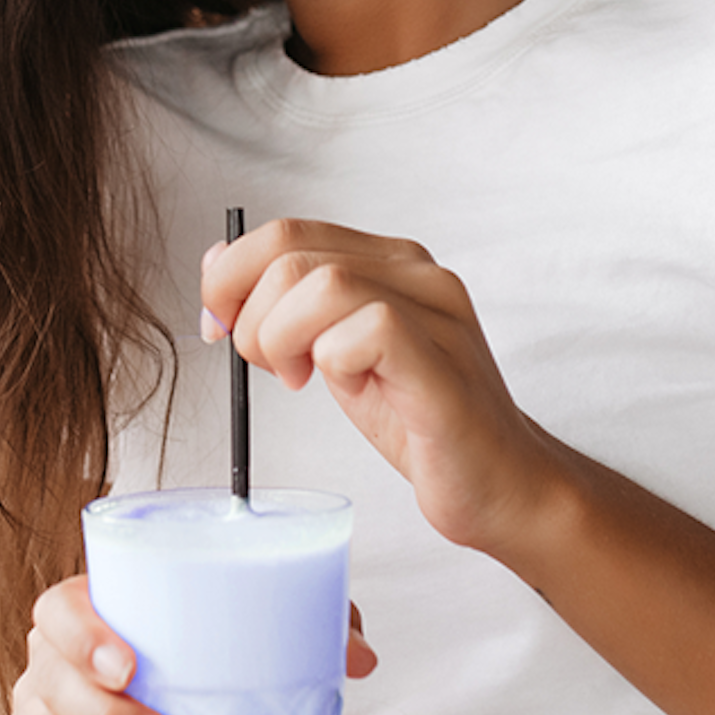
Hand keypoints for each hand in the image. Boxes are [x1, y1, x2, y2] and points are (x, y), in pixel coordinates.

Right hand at [0, 573, 377, 714]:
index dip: (81, 637)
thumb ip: (310, 625)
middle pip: (51, 690)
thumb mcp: (258, 625)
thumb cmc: (207, 646)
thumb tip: (359, 658)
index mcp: (91, 609)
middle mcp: (52, 663)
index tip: (128, 666)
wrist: (174, 691)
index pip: (58, 611)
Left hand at [202, 218, 560, 557]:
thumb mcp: (337, 354)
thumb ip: (290, 308)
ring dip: (283, 338)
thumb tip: (216, 266)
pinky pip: (367, 328)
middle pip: (292, 253)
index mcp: (390, 263)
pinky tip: (347, 388)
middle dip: (249, 316)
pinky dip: (332, 361)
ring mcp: (436, 312)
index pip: (287, 232)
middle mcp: (417, 273)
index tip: (221, 327)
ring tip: (300, 379)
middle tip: (268, 367)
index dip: (232, 277)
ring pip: (322, 283)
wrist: (499, 482)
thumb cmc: (420, 421)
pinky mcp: (441, 361)